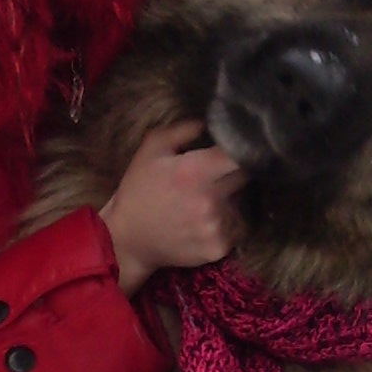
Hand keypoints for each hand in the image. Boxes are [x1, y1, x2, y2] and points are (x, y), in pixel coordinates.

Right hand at [99, 120, 245, 296]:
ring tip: (206, 201)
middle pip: (244, 177)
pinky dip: (227, 224)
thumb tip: (209, 123)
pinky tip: (205, 221)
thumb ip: (182, 130)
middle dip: (232, 173)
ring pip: (241, 204)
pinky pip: (236, 229)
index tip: (238, 147)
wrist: (127, 240)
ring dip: (231, 200)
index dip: (243, 149)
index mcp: (194, 172)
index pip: (240, 154)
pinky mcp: (218, 248)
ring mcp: (215, 227)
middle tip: (215, 175)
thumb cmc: (139, 190)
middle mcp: (209, 200)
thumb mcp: (151, 150)